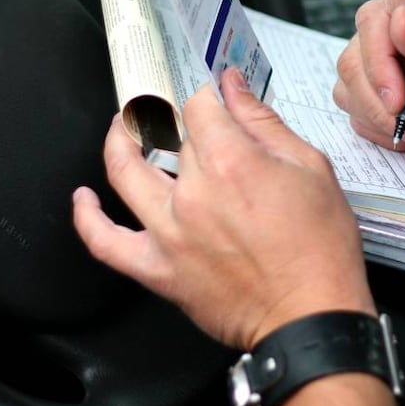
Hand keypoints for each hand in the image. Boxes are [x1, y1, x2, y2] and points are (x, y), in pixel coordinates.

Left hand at [72, 69, 373, 351]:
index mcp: (231, 162)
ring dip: (117, 142)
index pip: (199, 105)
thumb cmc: (319, 251)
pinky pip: (105, 243)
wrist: (312, 317)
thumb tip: (234, 88)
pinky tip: (85, 199)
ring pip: (123, 173)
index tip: (214, 96)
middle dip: (178, 120)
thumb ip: (264, 123)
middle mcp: (192, 194)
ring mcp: (169, 232)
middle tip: (185, 117)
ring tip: (121, 130)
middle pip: (169, 137)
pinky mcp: (159, 270)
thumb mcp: (310, 170)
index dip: (206, 93)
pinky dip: (87, 218)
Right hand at [333, 0, 404, 159]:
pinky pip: (360, 113)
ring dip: (386, 121)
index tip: (398, 99)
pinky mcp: (385, 94)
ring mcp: (389, 62)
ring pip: (351, 90)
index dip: (378, 64)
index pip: (374, 22)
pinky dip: (386, 132)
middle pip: (354, 60)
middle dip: (382, 102)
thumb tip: (398, 21)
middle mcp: (400, 28)